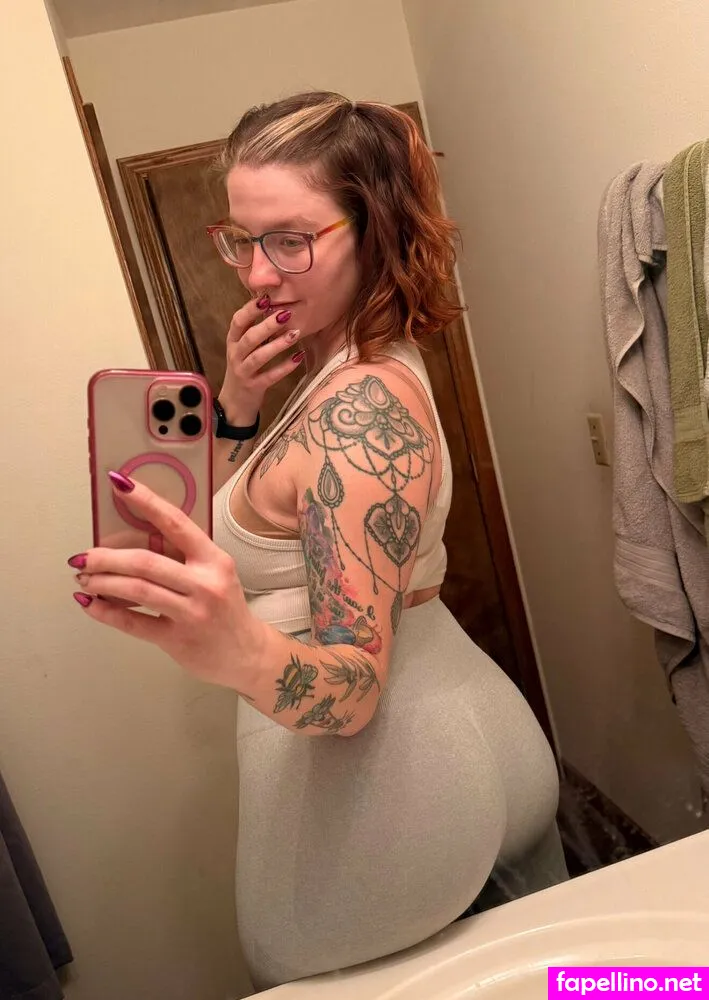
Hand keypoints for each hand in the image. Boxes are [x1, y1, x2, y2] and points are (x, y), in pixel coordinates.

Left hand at [69, 472, 264, 686]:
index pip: (176, 523)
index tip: (119, 484)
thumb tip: (134, 539)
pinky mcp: (177, 639)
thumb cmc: (225, 609)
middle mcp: (205, 584)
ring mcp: (192, 613)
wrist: (247, 654)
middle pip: (146, 562)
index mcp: (214, 560)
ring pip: (137, 589)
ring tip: (84, 578)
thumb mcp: (215, 575)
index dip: (146, 502)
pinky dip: (106, 612)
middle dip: (106, 557)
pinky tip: (89, 604)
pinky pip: (133, 622)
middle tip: (82, 556)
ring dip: (102, 581)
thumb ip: (184, 557)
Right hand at [219, 295, 305, 421]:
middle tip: (286, 314)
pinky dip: (284, 367)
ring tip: (295, 334)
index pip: (238, 321)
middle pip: (250, 337)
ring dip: (278, 345)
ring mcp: (243, 372)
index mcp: (233, 341)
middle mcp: (235, 355)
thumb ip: (255, 330)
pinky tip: (298, 358)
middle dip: (268, 325)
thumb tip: (274, 306)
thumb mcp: (243, 348)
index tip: (266, 298)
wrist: (234, 402)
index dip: (250, 309)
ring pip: (259, 356)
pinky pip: (270, 376)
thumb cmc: (244, 368)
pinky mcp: (253, 387)